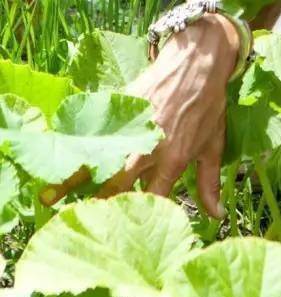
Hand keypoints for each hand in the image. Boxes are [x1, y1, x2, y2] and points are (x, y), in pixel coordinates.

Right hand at [42, 9, 238, 215]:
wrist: (198, 60)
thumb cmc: (208, 105)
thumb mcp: (213, 145)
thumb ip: (208, 183)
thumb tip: (217, 216)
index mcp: (172, 160)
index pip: (152, 199)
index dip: (137, 219)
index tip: (122, 236)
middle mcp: (147, 149)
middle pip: (117, 184)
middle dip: (96, 206)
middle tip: (74, 222)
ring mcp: (130, 129)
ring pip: (98, 160)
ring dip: (73, 180)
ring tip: (48, 197)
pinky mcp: (119, 111)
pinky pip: (94, 134)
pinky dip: (75, 147)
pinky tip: (57, 157)